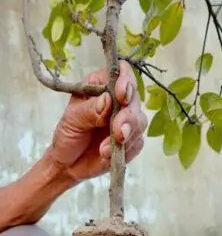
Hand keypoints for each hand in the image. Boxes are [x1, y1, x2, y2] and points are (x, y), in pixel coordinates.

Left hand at [47, 61, 146, 184]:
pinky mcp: (131, 142)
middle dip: (128, 117)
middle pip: (135, 100)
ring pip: (140, 122)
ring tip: (105, 150)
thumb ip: (90, 110)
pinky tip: (108, 155)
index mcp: (101, 86)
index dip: (126, 81)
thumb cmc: (68, 135)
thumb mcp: (72, 119)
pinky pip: (138, 143)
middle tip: (117, 132)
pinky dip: (125, 150)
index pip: (121, 73)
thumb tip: (108, 99)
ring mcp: (126, 122)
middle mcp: (117, 101)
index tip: (122, 96)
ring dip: (127, 136)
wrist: (69, 163)